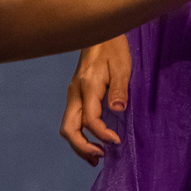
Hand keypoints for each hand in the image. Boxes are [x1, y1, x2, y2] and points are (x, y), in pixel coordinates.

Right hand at [61, 37, 131, 163]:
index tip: (117, 142)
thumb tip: (118, 109)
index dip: (102, 134)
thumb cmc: (113, 47)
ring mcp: (73, 94)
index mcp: (87, 87)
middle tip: (100, 158)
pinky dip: (80, 135)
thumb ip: (120, 89)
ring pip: (68, 127)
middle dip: (82, 147)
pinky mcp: (75, 94)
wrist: (99, 32)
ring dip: (79, 144)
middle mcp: (75, 93)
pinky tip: (93, 140)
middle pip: (69, 129)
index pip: (90, 120)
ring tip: (96, 157)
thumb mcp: (122, 66)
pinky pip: (73, 120)